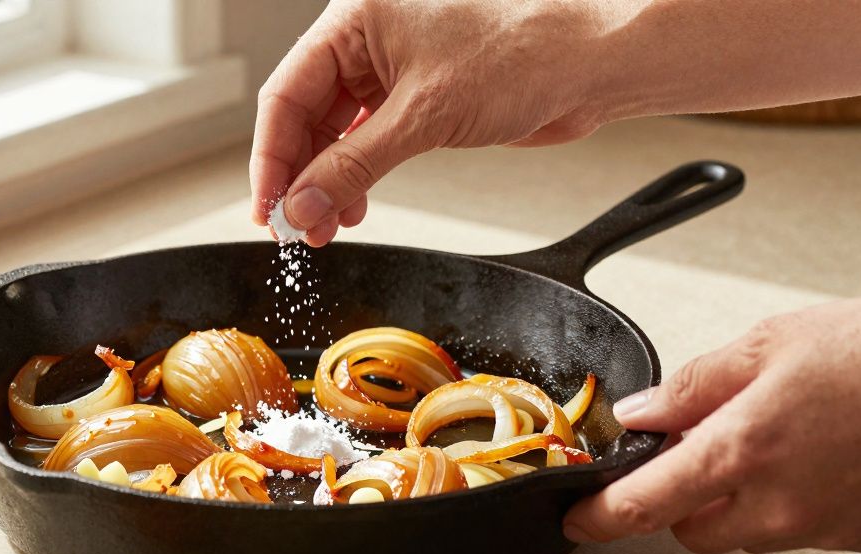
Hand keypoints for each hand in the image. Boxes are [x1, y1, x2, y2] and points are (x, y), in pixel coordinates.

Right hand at [250, 0, 611, 245]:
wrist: (592, 61)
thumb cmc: (524, 51)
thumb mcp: (423, 116)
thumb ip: (353, 167)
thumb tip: (302, 204)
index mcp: (356, 17)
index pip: (287, 92)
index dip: (271, 156)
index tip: (268, 207)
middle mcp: (369, 38)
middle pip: (307, 115)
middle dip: (301, 176)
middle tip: (297, 226)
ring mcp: (394, 67)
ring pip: (337, 132)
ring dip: (328, 183)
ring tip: (326, 226)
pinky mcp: (419, 96)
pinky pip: (369, 140)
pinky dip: (358, 176)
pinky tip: (354, 205)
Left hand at [563, 296, 860, 553]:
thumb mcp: (772, 343)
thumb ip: (695, 384)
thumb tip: (642, 412)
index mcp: (741, 451)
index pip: (644, 505)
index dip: (600, 517)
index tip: (578, 518)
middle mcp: (777, 505)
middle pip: (690, 528)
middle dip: (680, 495)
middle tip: (700, 442)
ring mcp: (821, 527)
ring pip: (744, 533)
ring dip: (734, 499)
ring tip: (773, 436)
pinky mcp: (859, 536)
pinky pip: (796, 531)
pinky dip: (787, 500)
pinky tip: (815, 453)